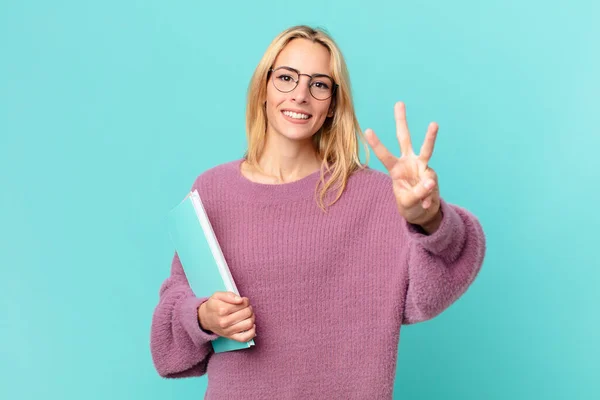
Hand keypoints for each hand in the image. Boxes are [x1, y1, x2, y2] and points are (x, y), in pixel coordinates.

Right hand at [198, 291, 256, 341]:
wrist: (205, 319)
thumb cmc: (213, 306)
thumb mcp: (217, 296)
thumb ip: (229, 295)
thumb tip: (240, 300)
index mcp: (222, 309)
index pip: (243, 304)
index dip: (246, 301)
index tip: (243, 301)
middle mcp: (225, 321)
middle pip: (247, 313)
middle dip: (249, 308)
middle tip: (246, 307)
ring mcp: (228, 330)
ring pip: (248, 324)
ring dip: (252, 318)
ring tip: (248, 315)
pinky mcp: (230, 337)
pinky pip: (245, 338)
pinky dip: (251, 332)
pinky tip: (251, 326)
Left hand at [364, 102, 441, 229]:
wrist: (423, 211)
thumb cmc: (409, 204)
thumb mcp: (408, 202)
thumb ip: (418, 193)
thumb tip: (430, 181)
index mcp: (395, 169)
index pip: (384, 154)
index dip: (377, 143)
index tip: (368, 129)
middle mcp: (408, 162)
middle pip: (404, 138)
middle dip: (401, 121)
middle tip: (399, 103)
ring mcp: (422, 166)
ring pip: (426, 148)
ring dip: (430, 136)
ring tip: (433, 124)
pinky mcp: (432, 173)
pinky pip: (431, 184)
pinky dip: (428, 196)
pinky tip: (424, 204)